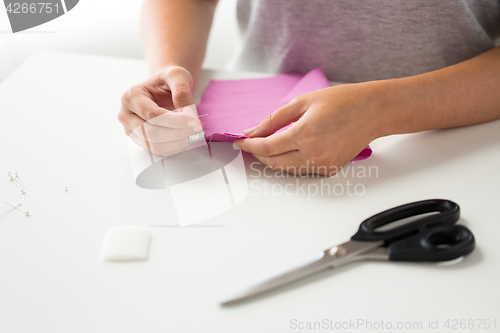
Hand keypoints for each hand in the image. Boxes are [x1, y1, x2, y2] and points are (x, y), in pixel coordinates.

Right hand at [118, 66, 203, 156]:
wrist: (162, 88)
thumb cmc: (167, 81)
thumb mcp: (177, 76)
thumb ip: (182, 92)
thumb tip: (190, 115)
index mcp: (131, 96)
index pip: (153, 115)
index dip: (175, 121)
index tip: (195, 121)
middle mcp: (126, 114)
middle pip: (151, 133)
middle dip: (178, 133)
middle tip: (197, 129)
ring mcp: (131, 129)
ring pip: (154, 145)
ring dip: (177, 143)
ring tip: (194, 135)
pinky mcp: (140, 140)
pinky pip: (157, 150)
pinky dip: (174, 148)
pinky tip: (187, 140)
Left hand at [234, 82, 384, 174]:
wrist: (373, 111)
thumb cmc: (343, 101)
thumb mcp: (303, 101)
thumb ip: (274, 119)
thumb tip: (253, 131)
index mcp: (305, 133)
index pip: (266, 146)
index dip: (249, 145)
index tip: (239, 141)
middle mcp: (313, 153)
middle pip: (273, 162)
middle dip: (257, 154)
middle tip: (249, 144)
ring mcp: (323, 164)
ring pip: (286, 169)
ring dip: (271, 160)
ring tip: (264, 147)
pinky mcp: (330, 169)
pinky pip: (302, 170)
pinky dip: (289, 163)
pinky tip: (286, 151)